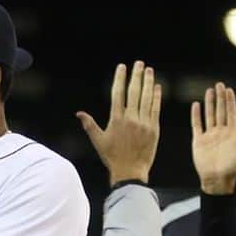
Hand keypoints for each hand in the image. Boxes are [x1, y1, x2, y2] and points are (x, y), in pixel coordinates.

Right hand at [78, 61, 161, 185]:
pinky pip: (156, 110)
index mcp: (116, 119)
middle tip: (139, 63)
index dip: (120, 78)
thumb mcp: (98, 140)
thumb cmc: (113, 157)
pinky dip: (157, 98)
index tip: (122, 67)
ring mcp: (144, 124)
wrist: (130, 172)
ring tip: (149, 70)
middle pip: (134, 92)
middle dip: (137, 76)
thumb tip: (78, 113)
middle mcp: (131, 119)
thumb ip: (89, 125)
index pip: (118, 93)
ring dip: (148, 83)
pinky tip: (157, 87)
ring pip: (146, 99)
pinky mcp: (154, 130)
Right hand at [191, 83, 235, 194]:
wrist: (217, 180)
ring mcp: (210, 136)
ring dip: (209, 103)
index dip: (230, 101)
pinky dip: (196, 115)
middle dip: (220, 98)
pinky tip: (196, 105)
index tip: (229, 89)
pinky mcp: (199, 140)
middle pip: (220, 111)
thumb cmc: (233, 168)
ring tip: (209, 90)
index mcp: (232, 134)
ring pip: (209, 115)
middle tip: (219, 84)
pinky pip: (197, 125)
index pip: (231, 113)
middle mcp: (221, 133)